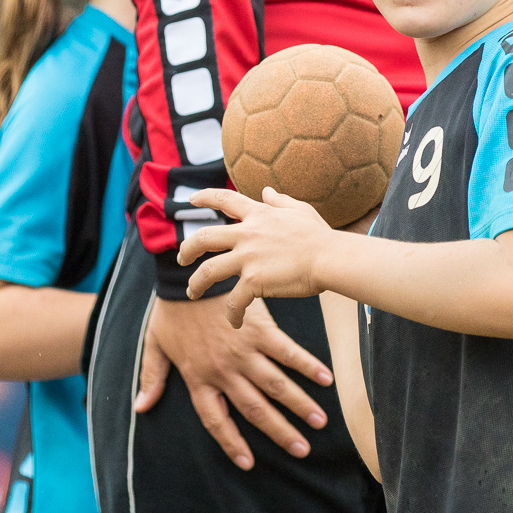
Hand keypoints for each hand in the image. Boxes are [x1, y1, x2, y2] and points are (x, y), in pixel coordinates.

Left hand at [134, 293, 332, 469]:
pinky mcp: (259, 329)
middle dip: (281, 432)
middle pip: (255, 409)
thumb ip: (151, 377)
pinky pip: (287, 352)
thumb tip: (140, 408)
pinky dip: (307, 366)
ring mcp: (243, 351)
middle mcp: (224, 371)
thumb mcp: (154, 344)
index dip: (231, 443)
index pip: (217, 420)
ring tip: (319, 422)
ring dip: (299, 405)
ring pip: (276, 385)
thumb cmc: (170, 310)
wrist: (184, 276)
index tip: (248, 463)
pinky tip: (325, 379)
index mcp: (198, 377)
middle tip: (302, 450)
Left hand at [180, 188, 339, 326]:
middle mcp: (247, 234)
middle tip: (181, 259)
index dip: (204, 197)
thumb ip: (279, 201)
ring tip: (193, 292)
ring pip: (207, 271)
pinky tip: (235, 322)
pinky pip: (234, 302)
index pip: (224, 199)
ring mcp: (248, 258)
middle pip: (203, 238)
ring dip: (196, 284)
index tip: (189, 200)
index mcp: (258, 215)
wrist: (330, 258)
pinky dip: (231, 314)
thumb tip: (266, 191)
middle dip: (186, 249)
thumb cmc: (319, 236)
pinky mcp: (254, 281)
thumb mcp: (299, 210)